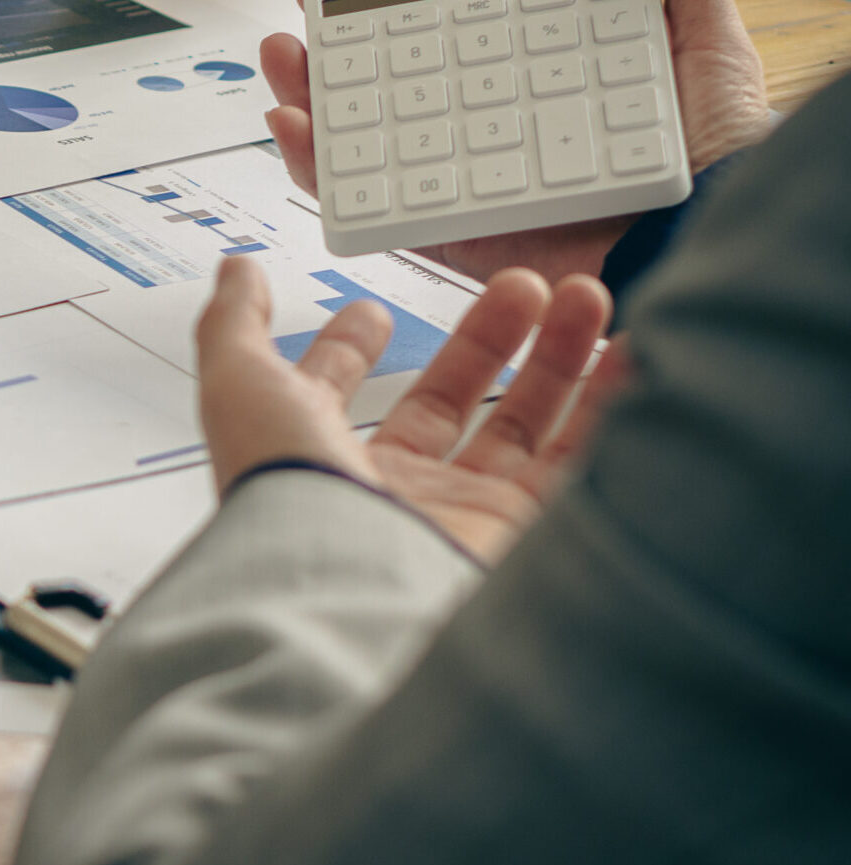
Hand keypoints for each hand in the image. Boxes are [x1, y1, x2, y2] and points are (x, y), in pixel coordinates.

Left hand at [196, 255, 619, 561]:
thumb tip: (235, 273)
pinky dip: (612, 413)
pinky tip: (631, 360)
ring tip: (586, 299)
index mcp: (325, 459)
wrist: (354, 591)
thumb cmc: (291, 496)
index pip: (339, 395)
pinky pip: (583, 472)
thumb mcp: (240, 386)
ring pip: (524, 430)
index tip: (369, 313)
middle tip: (524, 286)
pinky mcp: (529, 546)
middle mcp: (396, 495)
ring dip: (559, 361)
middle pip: (451, 403)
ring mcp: (465, 521)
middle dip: (489, 339)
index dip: (350, 349)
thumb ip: (233, 324)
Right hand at [260, 0, 773, 284]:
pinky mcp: (455, 235)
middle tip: (302, 15)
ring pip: (368, 143)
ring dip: (311, 102)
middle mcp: (494, 131)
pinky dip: (324, 176)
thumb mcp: (707, 51)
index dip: (398, 2)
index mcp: (540, 83)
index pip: (452, 36)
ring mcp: (467, 181)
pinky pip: (376, 208)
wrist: (714, 240)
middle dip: (331, 50)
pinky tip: (299, 135)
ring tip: (282, 62)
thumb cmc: (724, 159)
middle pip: (391, 86)